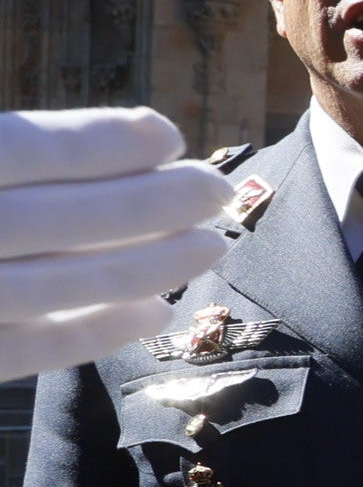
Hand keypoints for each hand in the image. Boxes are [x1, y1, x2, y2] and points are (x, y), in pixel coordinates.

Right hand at [0, 109, 230, 382]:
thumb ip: (15, 153)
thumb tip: (130, 141)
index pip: (26, 149)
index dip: (103, 143)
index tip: (168, 136)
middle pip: (58, 219)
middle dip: (147, 204)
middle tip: (218, 190)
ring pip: (58, 286)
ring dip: (146, 267)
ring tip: (210, 247)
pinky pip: (31, 351)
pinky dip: (97, 332)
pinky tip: (158, 312)